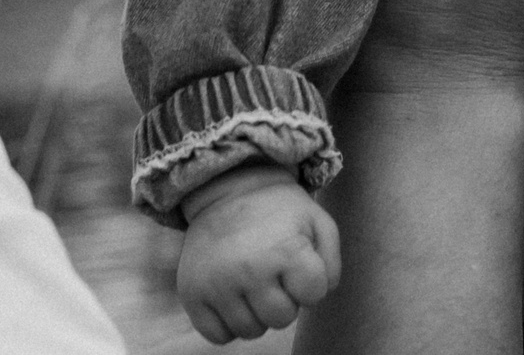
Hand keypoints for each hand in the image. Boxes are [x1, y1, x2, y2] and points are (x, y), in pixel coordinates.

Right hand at [177, 166, 341, 343]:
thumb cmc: (278, 211)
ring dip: (255, 311)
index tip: (296, 260)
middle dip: (282, 298)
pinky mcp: (191, 294)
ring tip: (250, 281)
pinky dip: (226, 322)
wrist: (225, 188)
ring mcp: (216, 284)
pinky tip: (230, 295)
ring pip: (250, 330)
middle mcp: (248, 270)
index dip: (308, 280)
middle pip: (281, 318)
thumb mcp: (317, 222)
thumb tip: (319, 295)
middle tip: (272, 272)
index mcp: (284, 251)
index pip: (313, 295)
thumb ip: (331, 263)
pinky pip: (218, 335)